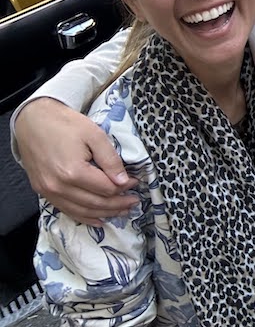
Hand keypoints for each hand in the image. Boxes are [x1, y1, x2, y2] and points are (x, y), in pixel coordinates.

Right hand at [15, 97, 137, 224]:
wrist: (33, 121)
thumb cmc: (65, 124)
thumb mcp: (94, 135)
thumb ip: (110, 159)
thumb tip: (123, 181)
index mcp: (73, 172)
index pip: (106, 188)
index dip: (124, 187)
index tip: (136, 182)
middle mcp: (59, 186)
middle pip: (95, 203)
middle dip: (117, 204)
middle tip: (134, 202)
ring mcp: (48, 191)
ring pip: (82, 211)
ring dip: (104, 213)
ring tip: (122, 211)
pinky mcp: (42, 191)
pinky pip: (66, 210)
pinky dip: (84, 217)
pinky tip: (98, 219)